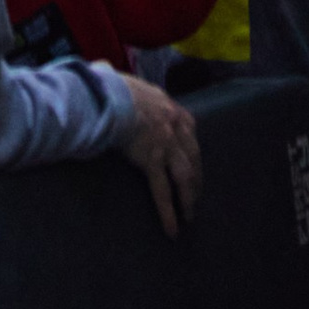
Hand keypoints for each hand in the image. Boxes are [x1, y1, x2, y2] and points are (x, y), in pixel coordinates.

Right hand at [114, 78, 202, 236]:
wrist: (112, 96)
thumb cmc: (116, 88)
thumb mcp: (133, 85)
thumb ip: (133, 93)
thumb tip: (111, 79)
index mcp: (172, 109)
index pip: (189, 132)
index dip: (192, 151)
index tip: (193, 162)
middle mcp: (176, 128)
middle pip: (193, 157)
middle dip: (196, 178)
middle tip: (196, 195)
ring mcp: (166, 146)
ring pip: (184, 177)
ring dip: (188, 198)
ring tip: (189, 216)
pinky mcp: (153, 162)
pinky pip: (163, 192)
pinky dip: (169, 212)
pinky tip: (172, 229)